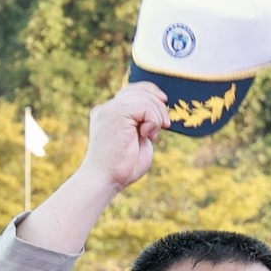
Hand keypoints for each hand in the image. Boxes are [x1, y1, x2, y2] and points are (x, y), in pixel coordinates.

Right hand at [19, 84, 168, 255]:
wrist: (105, 180)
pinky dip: (153, 119)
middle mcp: (106, 109)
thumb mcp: (139, 138)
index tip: (163, 106)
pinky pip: (144, 105)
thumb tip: (161, 105)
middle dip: (158, 105)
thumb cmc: (123, 168)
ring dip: (157, 115)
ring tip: (153, 134)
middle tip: (165, 126)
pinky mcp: (115, 114)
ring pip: (143, 97)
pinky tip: (147, 134)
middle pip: (140, 90)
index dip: (152, 93)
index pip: (132, 90)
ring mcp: (109, 110)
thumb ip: (144, 122)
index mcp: (110, 114)